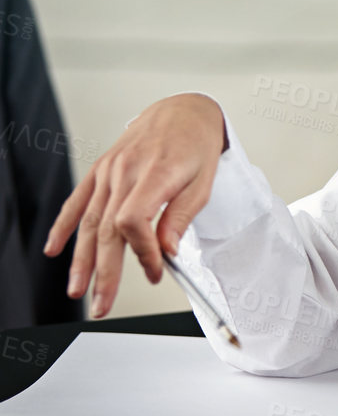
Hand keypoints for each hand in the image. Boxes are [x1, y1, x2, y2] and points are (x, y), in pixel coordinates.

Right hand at [43, 94, 227, 319]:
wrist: (183, 111)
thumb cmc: (197, 145)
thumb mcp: (204, 182)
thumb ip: (181, 217)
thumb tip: (167, 252)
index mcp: (154, 174)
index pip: (133, 221)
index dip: (141, 252)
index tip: (156, 270)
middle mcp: (125, 172)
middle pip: (107, 229)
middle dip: (104, 272)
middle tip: (102, 304)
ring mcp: (109, 170)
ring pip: (89, 221)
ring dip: (81, 260)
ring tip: (78, 289)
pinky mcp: (100, 170)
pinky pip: (77, 201)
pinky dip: (64, 227)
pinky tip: (55, 250)